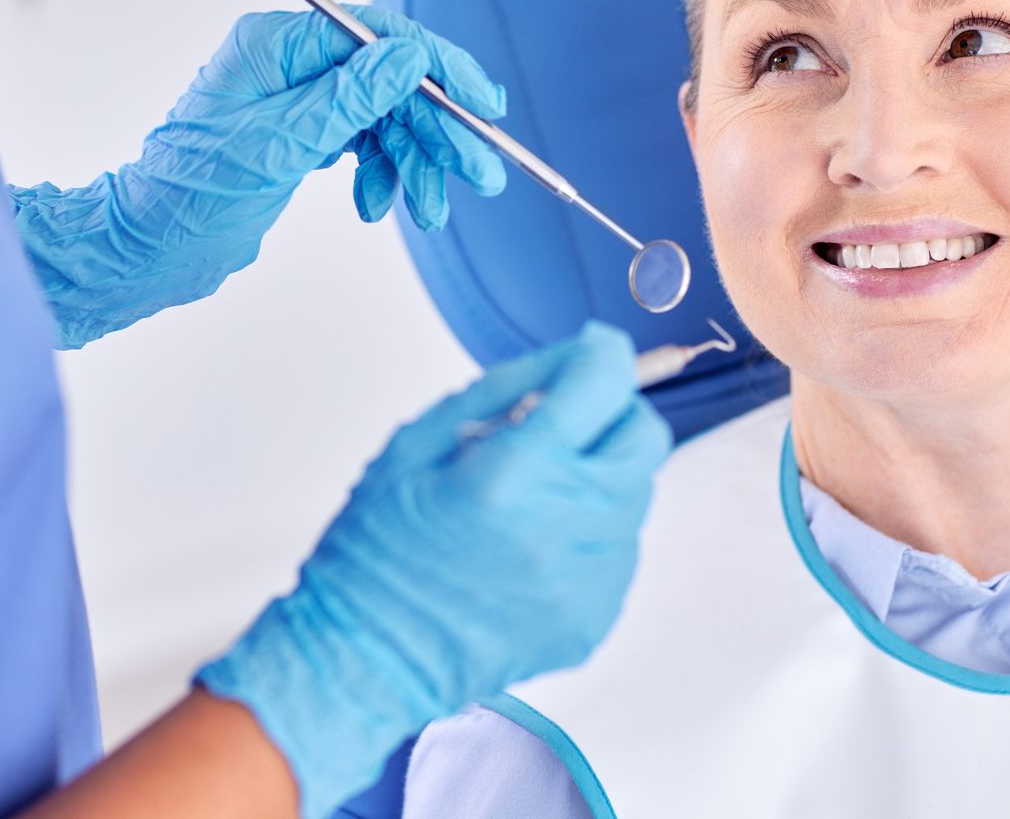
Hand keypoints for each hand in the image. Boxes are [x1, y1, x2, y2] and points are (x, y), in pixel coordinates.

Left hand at [10, 6, 507, 348]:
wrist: (148, 251)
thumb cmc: (190, 198)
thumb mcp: (276, 148)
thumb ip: (346, 100)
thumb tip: (408, 57)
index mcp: (273, 45)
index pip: (378, 35)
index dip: (438, 67)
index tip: (482, 105)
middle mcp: (288, 62)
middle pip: (390, 79)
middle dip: (436, 129)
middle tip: (479, 171)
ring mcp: (297, 97)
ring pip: (385, 116)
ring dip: (415, 162)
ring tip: (430, 211)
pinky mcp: (302, 131)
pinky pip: (366, 142)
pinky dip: (383, 174)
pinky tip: (378, 206)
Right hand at [196, 322, 671, 818]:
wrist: (366, 656)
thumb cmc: (377, 551)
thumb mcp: (417, 443)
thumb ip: (503, 390)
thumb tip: (570, 356)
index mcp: (512, 474)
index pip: (604, 383)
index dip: (601, 355)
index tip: (592, 353)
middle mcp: (561, 527)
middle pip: (643, 437)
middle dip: (612, 413)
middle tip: (563, 424)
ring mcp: (584, 580)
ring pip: (636, 493)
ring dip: (598, 475)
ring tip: (533, 495)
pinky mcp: (592, 618)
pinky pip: (621, 549)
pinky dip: (590, 532)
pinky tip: (535, 542)